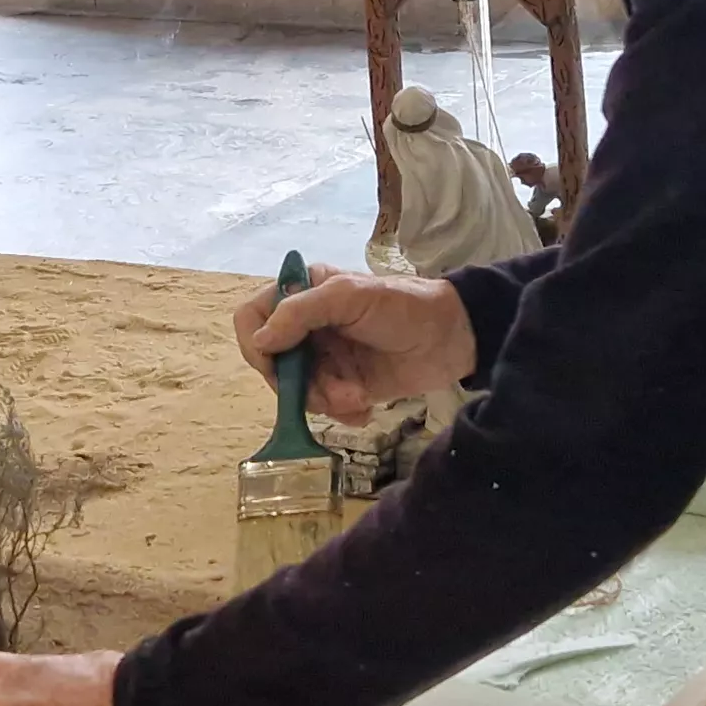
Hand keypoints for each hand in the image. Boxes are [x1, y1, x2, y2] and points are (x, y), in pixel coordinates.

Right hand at [236, 265, 477, 424]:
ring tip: (357, 397)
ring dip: (325, 399)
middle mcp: (307, 327)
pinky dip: (340, 412)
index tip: (276, 365)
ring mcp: (325, 358)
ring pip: (297, 391)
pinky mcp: (345, 385)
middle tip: (328, 389)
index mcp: (303, 293)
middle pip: (272, 363)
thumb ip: (300, 313)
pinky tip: (362, 409)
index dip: (256, 344)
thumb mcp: (350, 297)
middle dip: (299, 383)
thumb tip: (261, 342)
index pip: (253, 317)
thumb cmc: (403, 305)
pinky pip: (324, 407)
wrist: (453, 337)